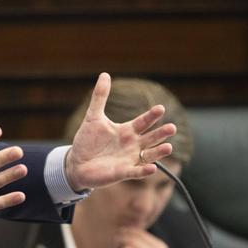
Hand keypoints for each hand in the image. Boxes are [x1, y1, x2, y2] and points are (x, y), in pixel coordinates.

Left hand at [65, 73, 175, 190]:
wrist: (76, 163)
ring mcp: (129, 159)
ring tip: (168, 147)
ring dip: (159, 152)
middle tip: (172, 128)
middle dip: (161, 133)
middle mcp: (132, 145)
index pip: (143, 122)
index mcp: (127, 131)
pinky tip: (152, 168)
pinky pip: (136, 172)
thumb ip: (100, 97)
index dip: (151, 116)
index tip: (160, 108)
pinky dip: (144, 170)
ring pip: (149, 155)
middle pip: (151, 138)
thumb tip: (105, 74)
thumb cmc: (87, 141)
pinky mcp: (122, 172)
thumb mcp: (93, 117)